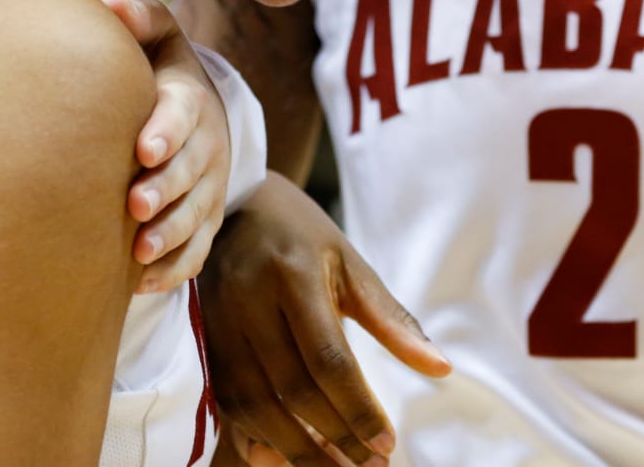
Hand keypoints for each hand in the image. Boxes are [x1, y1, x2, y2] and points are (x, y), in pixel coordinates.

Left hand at [103, 0, 230, 292]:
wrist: (198, 112)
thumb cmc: (159, 71)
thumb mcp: (157, 37)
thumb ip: (140, 18)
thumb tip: (110, 6)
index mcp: (189, 99)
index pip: (183, 113)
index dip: (166, 131)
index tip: (142, 148)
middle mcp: (206, 145)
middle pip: (192, 171)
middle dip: (167, 190)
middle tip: (135, 206)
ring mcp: (209, 187)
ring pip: (197, 217)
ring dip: (170, 236)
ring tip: (138, 253)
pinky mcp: (206, 221)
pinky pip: (197, 252)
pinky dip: (174, 269)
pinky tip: (142, 284)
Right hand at [200, 172, 450, 465]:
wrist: (235, 201)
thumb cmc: (301, 233)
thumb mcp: (349, 262)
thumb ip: (390, 318)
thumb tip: (440, 368)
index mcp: (294, 275)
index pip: (327, 358)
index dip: (357, 409)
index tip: (387, 444)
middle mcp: (251, 300)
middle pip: (291, 389)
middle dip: (334, 437)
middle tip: (369, 465)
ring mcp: (220, 321)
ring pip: (253, 405)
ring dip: (295, 449)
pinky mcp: (203, 338)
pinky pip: (225, 402)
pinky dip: (254, 438)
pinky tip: (285, 456)